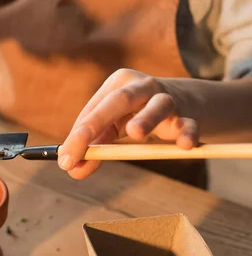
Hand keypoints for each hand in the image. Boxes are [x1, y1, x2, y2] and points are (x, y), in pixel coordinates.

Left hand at [58, 69, 199, 178]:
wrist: (187, 100)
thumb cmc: (136, 114)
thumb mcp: (112, 127)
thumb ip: (93, 147)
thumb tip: (72, 171)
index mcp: (117, 84)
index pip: (93, 110)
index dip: (78, 135)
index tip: (65, 160)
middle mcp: (142, 86)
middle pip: (118, 100)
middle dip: (98, 122)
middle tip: (83, 141)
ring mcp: (167, 98)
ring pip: (158, 105)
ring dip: (146, 119)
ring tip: (135, 133)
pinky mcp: (190, 115)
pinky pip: (189, 125)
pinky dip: (187, 134)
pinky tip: (185, 145)